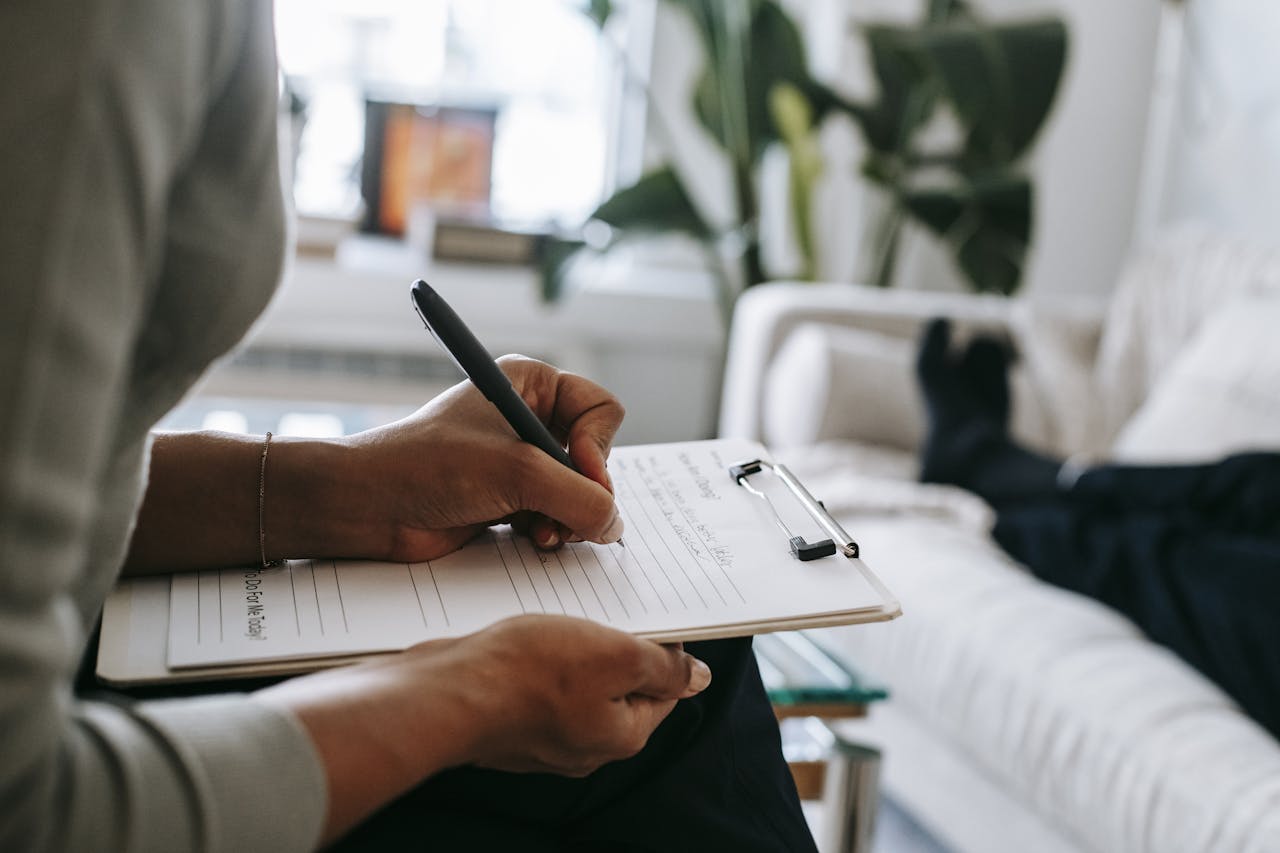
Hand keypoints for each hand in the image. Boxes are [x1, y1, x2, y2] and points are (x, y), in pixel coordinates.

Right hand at [257, 614, 710, 843]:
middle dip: (614, 648)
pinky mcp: (509, 724)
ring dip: (574, 650)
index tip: (648, 618)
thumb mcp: (616, 655)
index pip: (664, 690)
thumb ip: (663, 667)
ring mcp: (543, 739)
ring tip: (559, 620)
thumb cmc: (529, 673)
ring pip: (577, 685)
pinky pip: (538, 688)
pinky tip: (525, 638)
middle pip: (619, 688)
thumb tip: (698, 677)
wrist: (446, 693)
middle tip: (600, 612)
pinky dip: (538, 661)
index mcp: (621, 736)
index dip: (663, 650)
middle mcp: (585, 747)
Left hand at [342, 355, 625, 560]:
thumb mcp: (517, 472)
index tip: (582, 474)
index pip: (602, 410)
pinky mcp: (510, 497)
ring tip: (544, 532)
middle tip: (566, 515)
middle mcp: (530, 417)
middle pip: (596, 456)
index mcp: (531, 384)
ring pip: (579, 491)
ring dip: (568, 517)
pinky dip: (552, 530)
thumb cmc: (429, 466)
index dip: (600, 446)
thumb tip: (615, 526)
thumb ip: (580, 498)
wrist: (370, 506)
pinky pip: (557, 514)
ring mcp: (520, 460)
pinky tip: (531, 538)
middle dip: (584, 491)